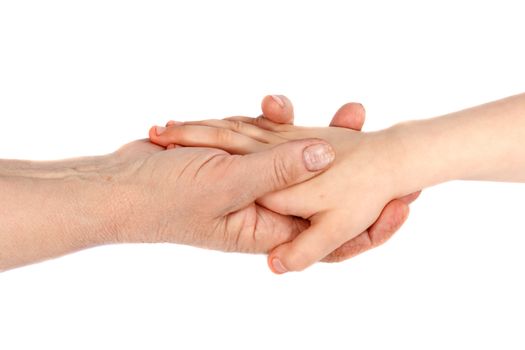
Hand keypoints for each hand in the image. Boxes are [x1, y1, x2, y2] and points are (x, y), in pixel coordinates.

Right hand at [147, 114, 413, 271]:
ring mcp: (249, 179)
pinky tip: (276, 102)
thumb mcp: (226, 186)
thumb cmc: (164, 199)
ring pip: (295, 158)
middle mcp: (264, 206)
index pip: (327, 228)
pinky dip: (273, 119)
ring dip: (319, 133)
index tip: (402, 196)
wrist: (118, 185)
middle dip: (356, 167)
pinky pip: (264, 138)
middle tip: (391, 146)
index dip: (366, 215)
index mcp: (268, 228)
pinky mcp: (233, 155)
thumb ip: (278, 171)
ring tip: (353, 109)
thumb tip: (329, 152)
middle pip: (320, 191)